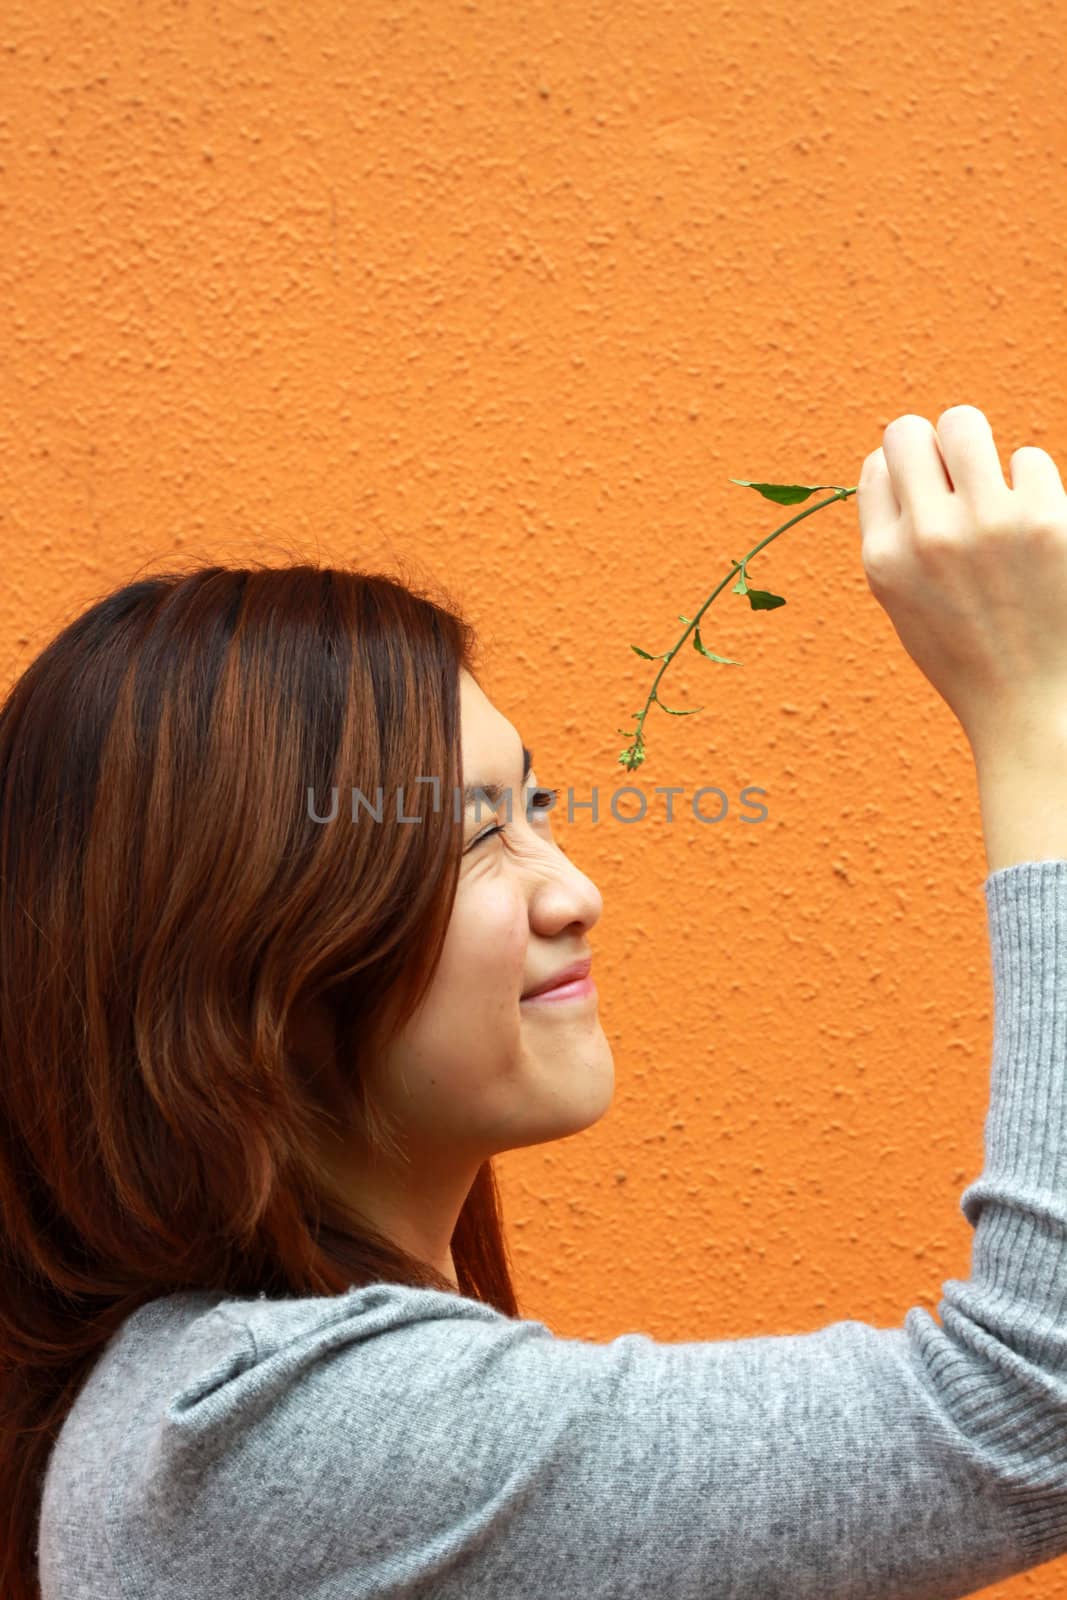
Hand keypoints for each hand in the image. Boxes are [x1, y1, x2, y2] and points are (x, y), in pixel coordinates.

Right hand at [856, 405, 1066, 762]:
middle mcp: (927, 537)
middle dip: (933, 444)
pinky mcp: (1046, 522)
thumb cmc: (966, 651)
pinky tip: (1035, 530)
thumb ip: (890, 532)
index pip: (878, 464)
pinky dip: (1032, 486)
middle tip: (959, 476)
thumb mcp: (902, 601)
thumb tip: (890, 455)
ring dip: (979, 449)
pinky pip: (1028, 459)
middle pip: (910, 431)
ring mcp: (988, 526)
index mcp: (884, 558)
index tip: (930, 498)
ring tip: (996, 490)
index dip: (906, 471)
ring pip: (965, 424)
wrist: (1031, 704)